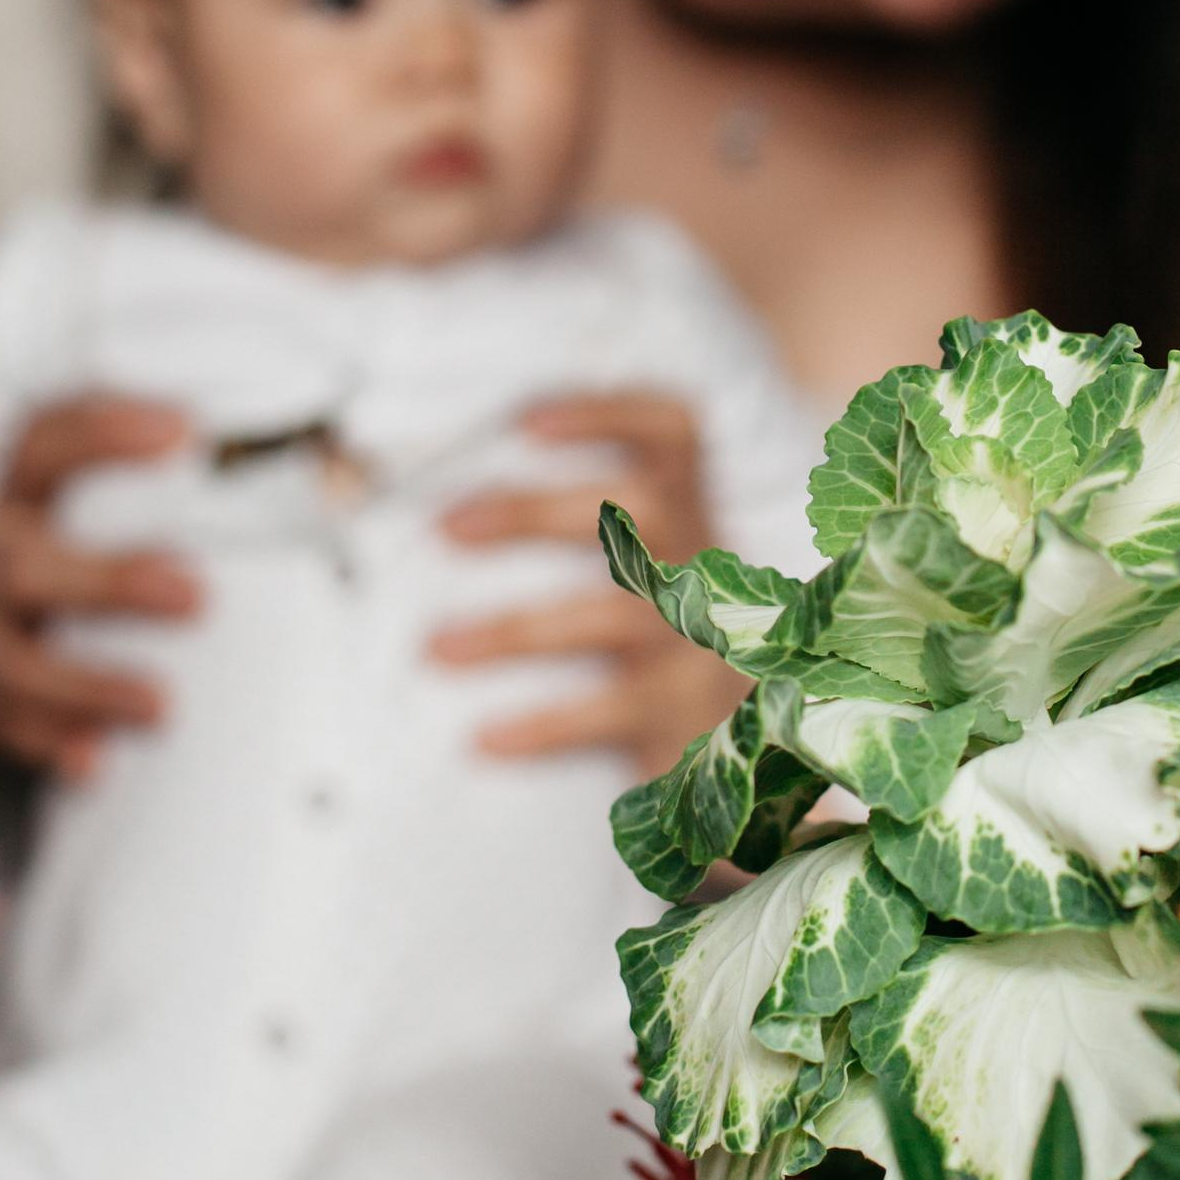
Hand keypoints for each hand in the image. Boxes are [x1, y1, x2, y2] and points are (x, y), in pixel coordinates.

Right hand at [0, 395, 200, 776]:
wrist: (21, 610)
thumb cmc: (109, 537)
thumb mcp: (140, 492)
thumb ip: (218, 481)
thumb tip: (341, 467)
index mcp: (30, 486)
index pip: (47, 442)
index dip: (102, 433)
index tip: (182, 430)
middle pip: (24, 565)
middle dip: (108, 584)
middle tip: (196, 596)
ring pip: (6, 663)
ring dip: (84, 685)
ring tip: (162, 706)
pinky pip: (1, 729)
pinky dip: (48, 745)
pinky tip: (96, 762)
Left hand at [431, 390, 733, 769]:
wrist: (743, 764)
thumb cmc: (657, 652)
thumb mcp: (640, 581)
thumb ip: (583, 534)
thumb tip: (448, 513)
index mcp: (689, 518)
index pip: (673, 437)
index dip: (608, 416)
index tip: (526, 422)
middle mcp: (705, 569)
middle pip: (641, 514)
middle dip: (537, 512)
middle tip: (446, 525)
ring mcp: (702, 643)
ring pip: (618, 618)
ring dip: (515, 630)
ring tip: (436, 649)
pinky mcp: (688, 716)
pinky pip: (614, 713)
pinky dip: (546, 725)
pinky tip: (483, 737)